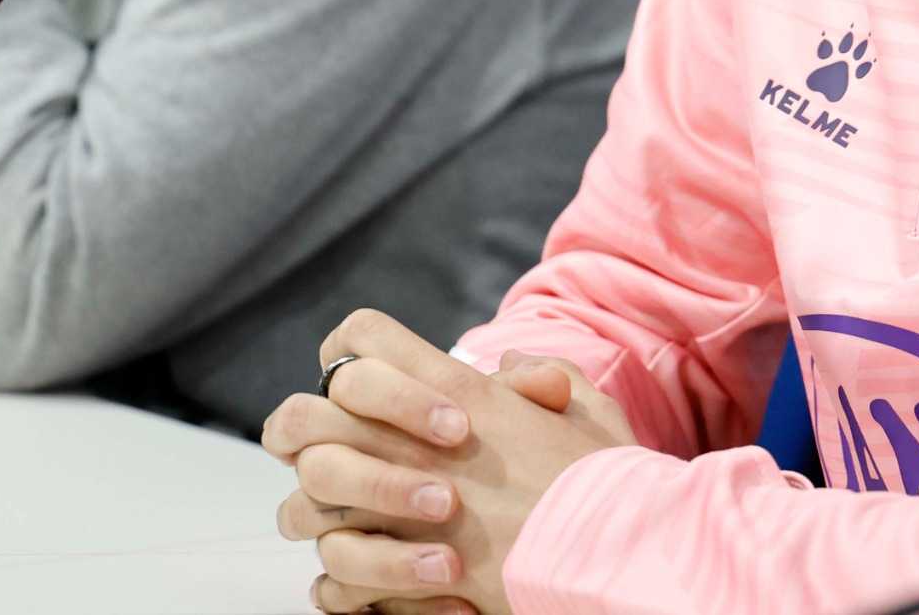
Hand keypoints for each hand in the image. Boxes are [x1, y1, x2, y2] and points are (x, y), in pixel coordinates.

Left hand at [263, 311, 635, 614]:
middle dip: (311, 433)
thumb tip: (507, 367)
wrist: (616, 554)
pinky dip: (342, 583)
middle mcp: (411, 444)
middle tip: (342, 454)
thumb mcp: (586, 407)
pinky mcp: (403, 574)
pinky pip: (330, 577)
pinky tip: (371, 582)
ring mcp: (399, 510)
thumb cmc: (607, 482)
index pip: (361, 336)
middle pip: (302, 416)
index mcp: (454, 392)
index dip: (352, 354)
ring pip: (302, 501)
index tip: (365, 384)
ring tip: (359, 526)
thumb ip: (542, 377)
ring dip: (322, 514)